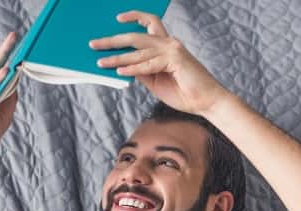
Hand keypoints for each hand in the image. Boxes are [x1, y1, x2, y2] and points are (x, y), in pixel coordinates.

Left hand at [90, 12, 228, 116]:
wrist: (206, 102)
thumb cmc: (184, 93)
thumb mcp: (156, 82)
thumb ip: (142, 72)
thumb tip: (122, 66)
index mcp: (166, 45)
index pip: (149, 23)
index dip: (134, 17)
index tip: (117, 19)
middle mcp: (169, 43)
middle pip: (136, 36)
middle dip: (113, 39)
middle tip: (94, 44)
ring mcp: (173, 50)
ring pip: (139, 50)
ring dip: (117, 57)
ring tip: (101, 61)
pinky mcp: (176, 60)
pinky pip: (149, 64)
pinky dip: (133, 68)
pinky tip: (120, 71)